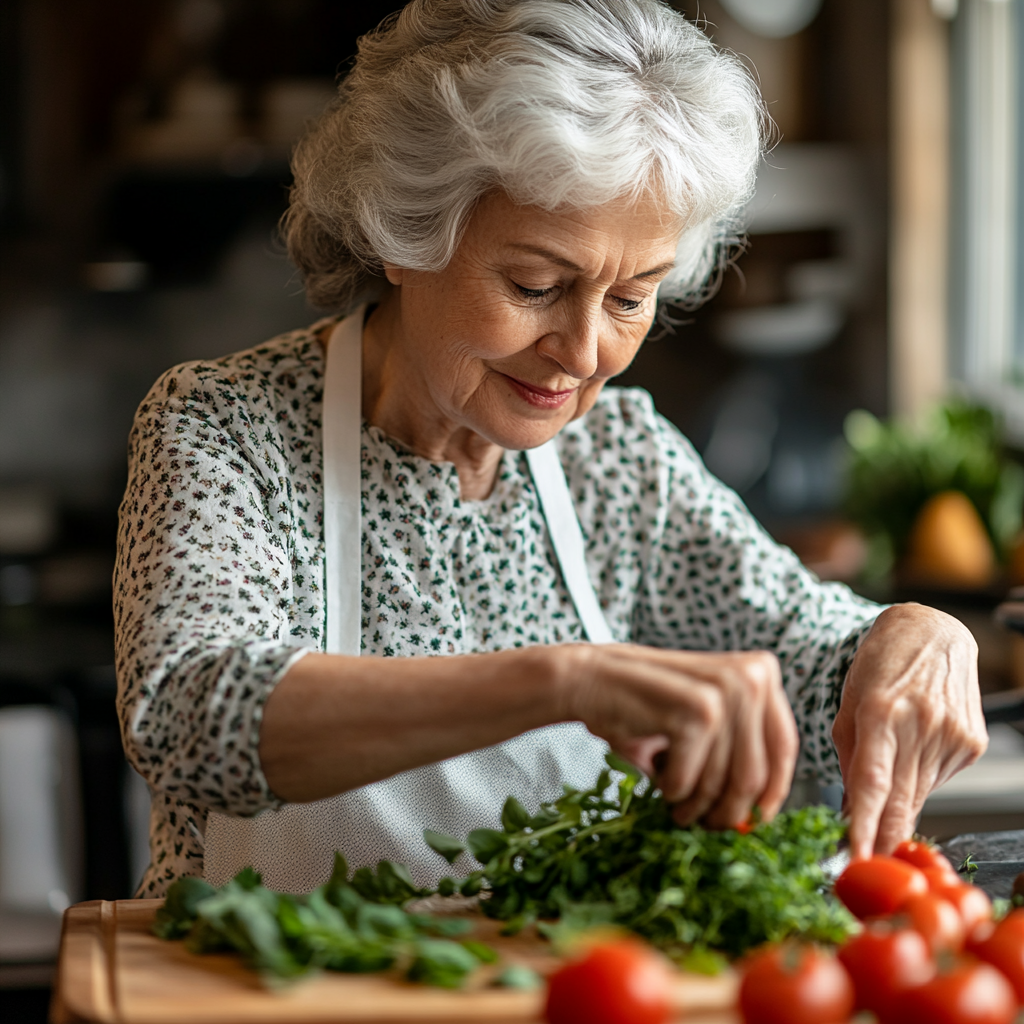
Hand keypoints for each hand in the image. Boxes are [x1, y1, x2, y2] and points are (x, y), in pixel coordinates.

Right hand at [562, 644, 798, 830]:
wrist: (592, 679)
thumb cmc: (646, 705)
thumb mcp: (705, 720)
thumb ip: (738, 750)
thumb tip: (760, 813)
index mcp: (760, 672)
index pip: (784, 746)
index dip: (772, 791)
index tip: (756, 818)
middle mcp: (751, 676)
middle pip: (756, 773)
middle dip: (730, 810)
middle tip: (708, 824)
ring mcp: (725, 691)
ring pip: (724, 783)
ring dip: (697, 807)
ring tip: (678, 806)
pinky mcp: (696, 711)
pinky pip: (690, 780)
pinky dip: (672, 790)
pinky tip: (659, 778)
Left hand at [832, 603, 986, 858]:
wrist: (932, 632)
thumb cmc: (879, 664)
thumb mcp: (848, 702)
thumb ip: (849, 756)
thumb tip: (851, 808)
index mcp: (880, 711)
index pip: (872, 782)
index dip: (865, 825)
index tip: (856, 856)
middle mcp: (921, 723)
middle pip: (900, 799)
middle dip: (884, 837)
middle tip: (868, 864)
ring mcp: (952, 734)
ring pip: (919, 794)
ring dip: (899, 806)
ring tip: (883, 793)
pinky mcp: (972, 742)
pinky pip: (937, 780)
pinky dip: (919, 781)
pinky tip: (912, 756)